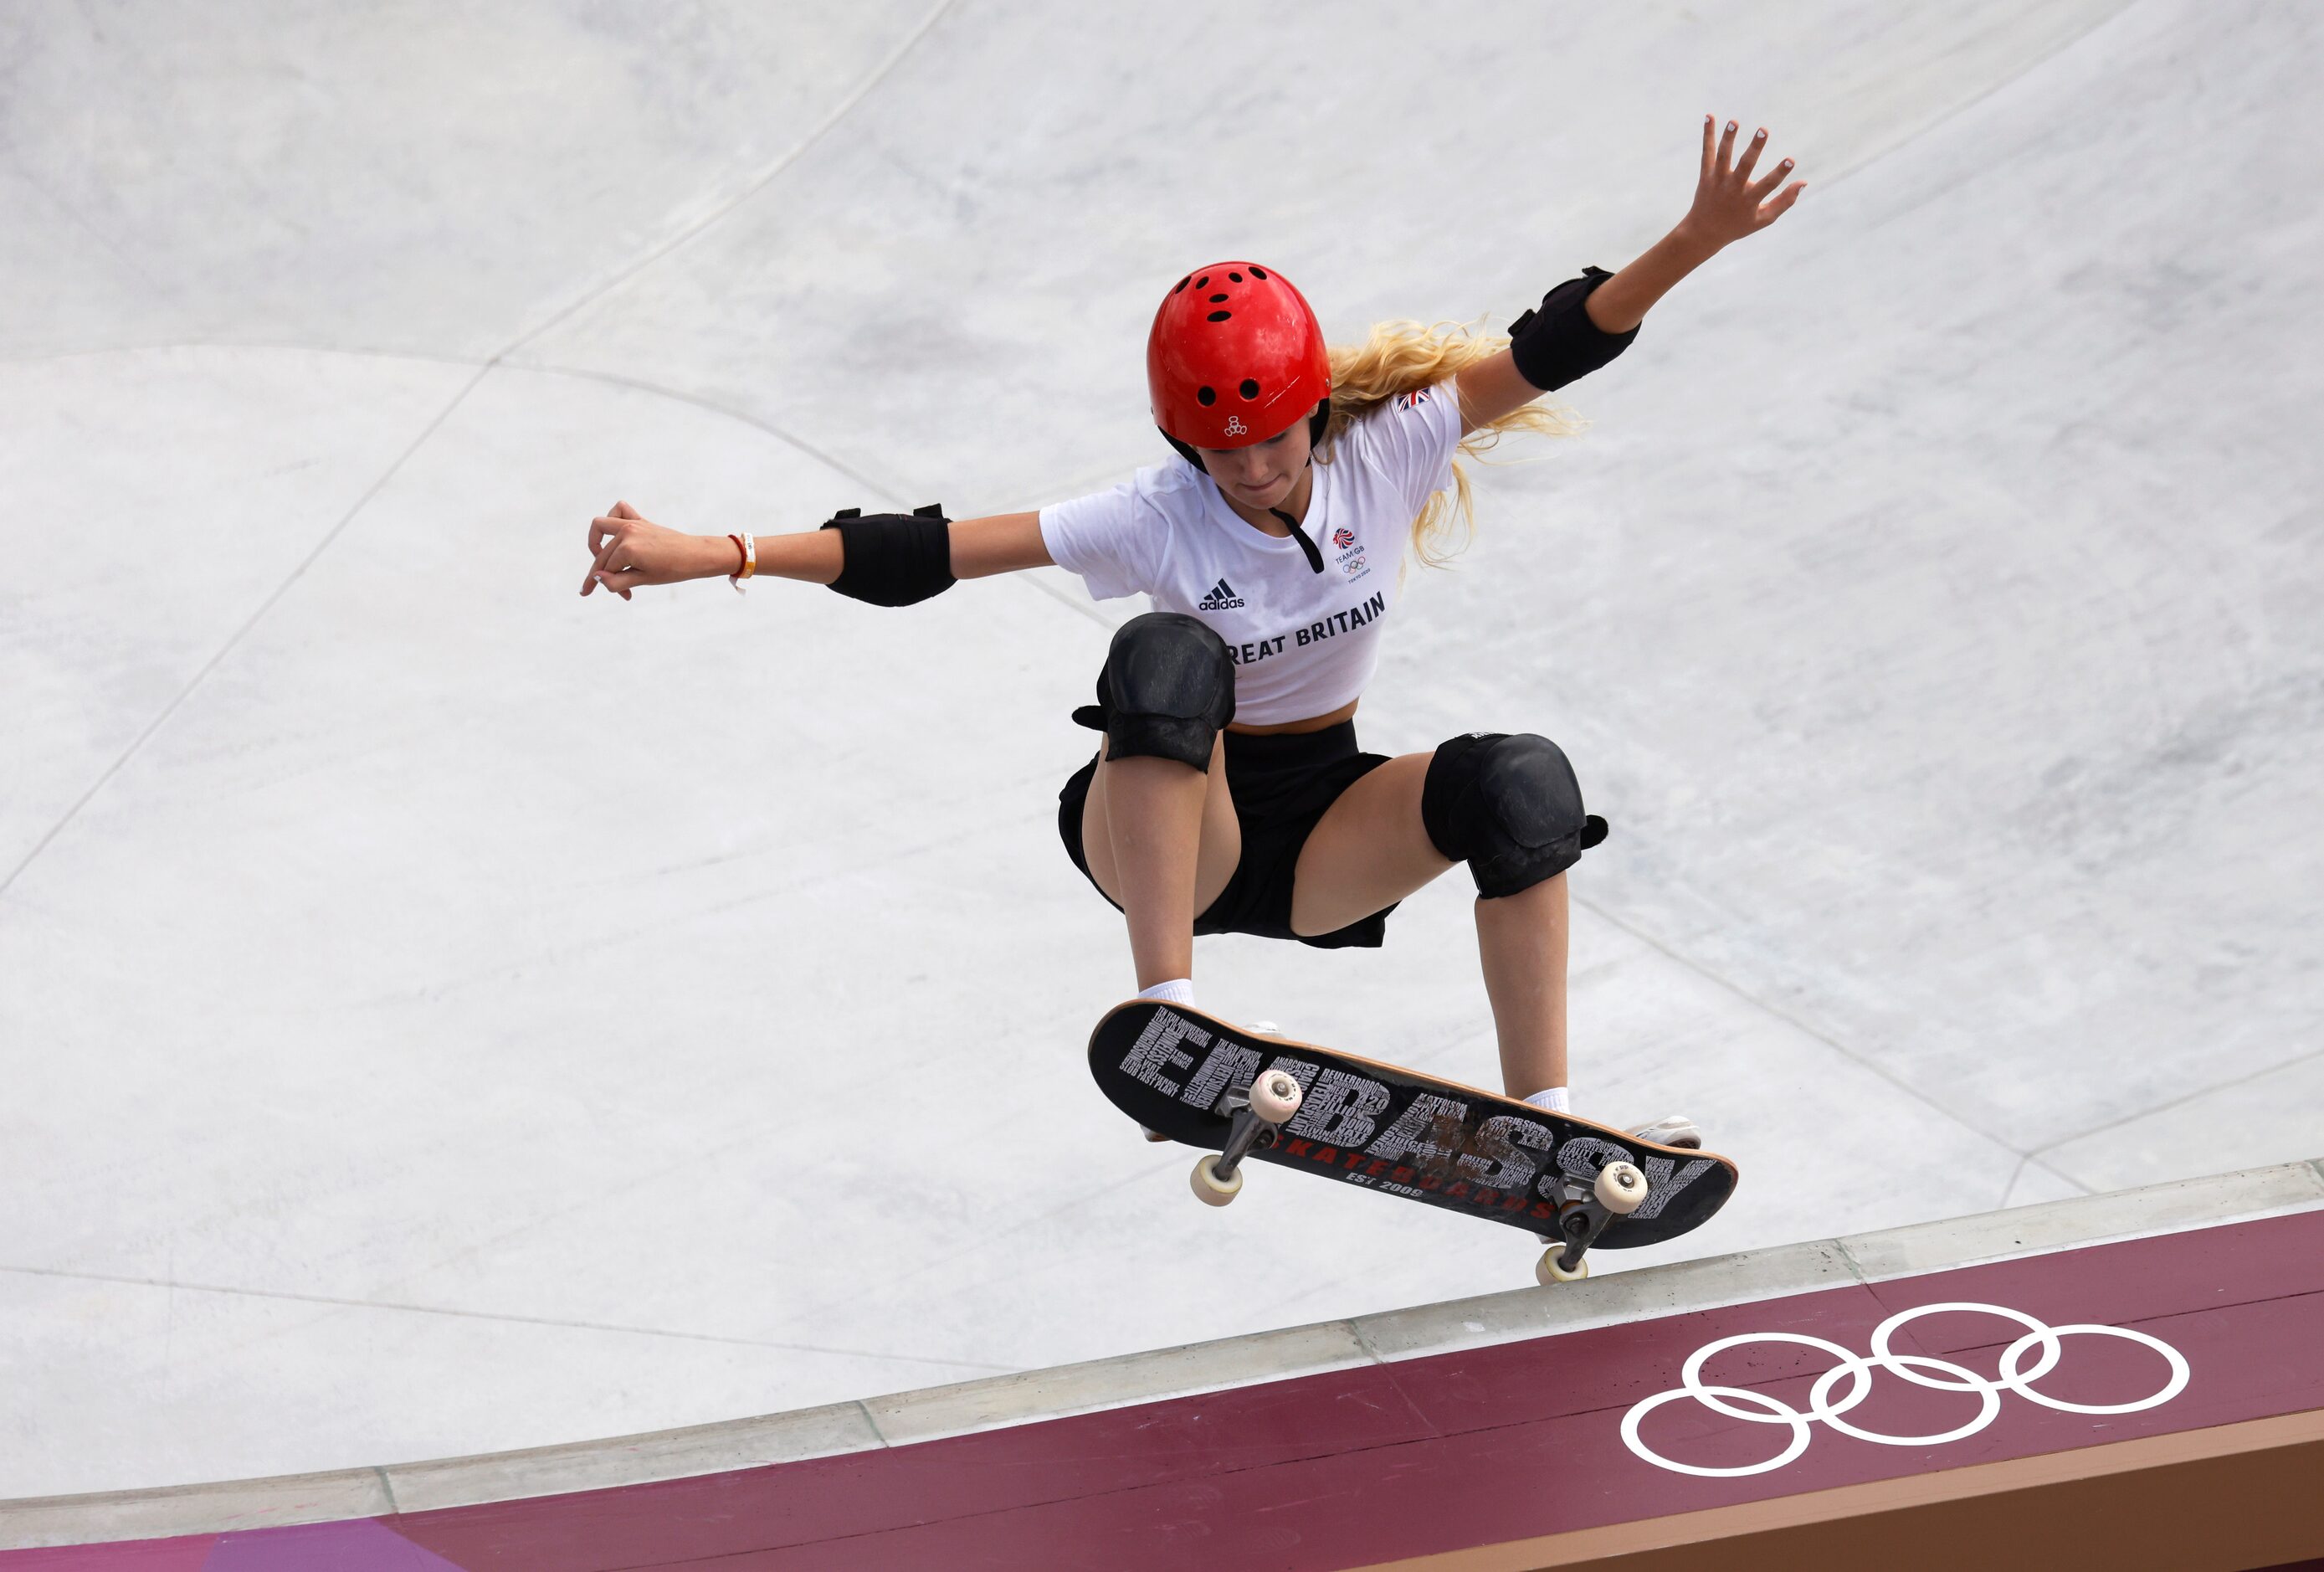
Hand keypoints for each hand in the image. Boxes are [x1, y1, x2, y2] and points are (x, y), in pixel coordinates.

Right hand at [582, 501, 722, 598]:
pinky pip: (620, 510)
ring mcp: (632, 523)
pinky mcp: (640, 520)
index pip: (606, 570)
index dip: (608, 585)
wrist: (695, 555)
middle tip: (622, 592)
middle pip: (603, 554)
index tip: (619, 596)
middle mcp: (626, 532)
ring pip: (601, 527)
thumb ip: (617, 581)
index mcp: (627, 549)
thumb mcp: (643, 580)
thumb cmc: (673, 570)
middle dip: (606, 575)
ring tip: (603, 559)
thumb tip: (597, 578)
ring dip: (596, 542)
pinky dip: (613, 518)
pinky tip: (615, 534)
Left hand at [1678, 117, 1804, 252]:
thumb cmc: (1739, 225)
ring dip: (1728, 138)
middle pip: (1744, 166)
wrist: (1704, 232)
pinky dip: (1708, 135)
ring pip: (1722, 157)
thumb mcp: (1763, 219)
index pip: (1768, 185)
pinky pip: (1706, 152)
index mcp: (1749, 200)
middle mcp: (1732, 189)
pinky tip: (1709, 116)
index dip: (1780, 173)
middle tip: (1763, 130)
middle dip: (1754, 149)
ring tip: (1733, 122)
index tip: (1791, 160)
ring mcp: (1717, 181)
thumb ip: (1784, 201)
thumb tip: (1803, 182)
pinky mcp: (1705, 175)